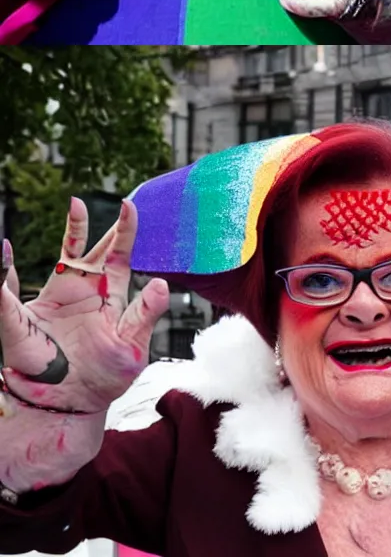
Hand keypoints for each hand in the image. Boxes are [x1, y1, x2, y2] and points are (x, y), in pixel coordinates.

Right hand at [0, 197, 168, 414]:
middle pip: (87, 249)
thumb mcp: (133, 347)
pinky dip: (4, 274)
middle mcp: (82, 291)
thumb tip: (159, 282)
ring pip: (56, 262)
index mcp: (109, 294)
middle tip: (79, 201)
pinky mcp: (28, 319)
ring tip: (62, 213)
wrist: (71, 404)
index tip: (130, 206)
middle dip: (84, 225)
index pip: (119, 254)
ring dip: (57, 239)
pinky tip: (3, 253)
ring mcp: (55, 301)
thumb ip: (145, 314)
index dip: (125, 230)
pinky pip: (12, 294)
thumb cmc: (105, 377)